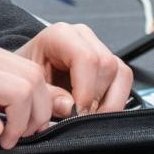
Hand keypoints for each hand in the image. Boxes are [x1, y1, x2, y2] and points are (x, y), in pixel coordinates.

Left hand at [13, 24, 132, 117]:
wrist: (29, 70)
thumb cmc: (29, 73)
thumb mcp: (31, 84)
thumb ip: (49, 97)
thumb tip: (70, 107)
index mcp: (61, 35)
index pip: (86, 59)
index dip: (86, 90)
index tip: (78, 113)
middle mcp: (83, 36)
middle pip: (106, 66)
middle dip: (96, 98)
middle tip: (80, 118)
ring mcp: (99, 47)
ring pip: (121, 73)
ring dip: (109, 101)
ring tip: (88, 115)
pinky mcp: (109, 61)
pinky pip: (123, 80)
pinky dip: (114, 100)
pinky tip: (96, 109)